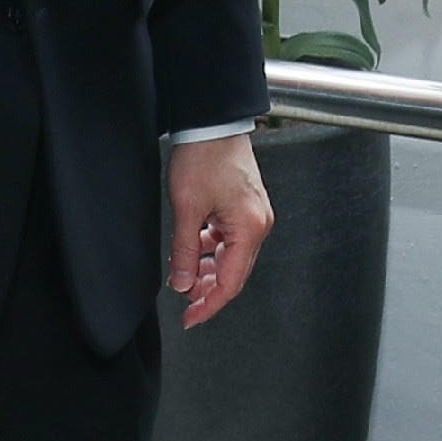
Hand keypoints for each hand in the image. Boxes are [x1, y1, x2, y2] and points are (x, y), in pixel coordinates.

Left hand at [165, 133, 271, 327]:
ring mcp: (255, 214)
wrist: (212, 122)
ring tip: (185, 274)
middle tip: (184, 302)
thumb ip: (185, 251)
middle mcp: (258, 224)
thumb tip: (183, 284)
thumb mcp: (187, 208)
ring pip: (233, 257)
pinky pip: (231, 239)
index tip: (190, 318)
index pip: (231, 283)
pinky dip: (213, 249)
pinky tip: (195, 247)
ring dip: (210, 269)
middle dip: (209, 290)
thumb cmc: (204, 156)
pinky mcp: (246, 206)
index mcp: (249, 228)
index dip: (209, 305)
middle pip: (235, 273)